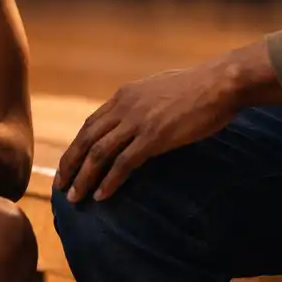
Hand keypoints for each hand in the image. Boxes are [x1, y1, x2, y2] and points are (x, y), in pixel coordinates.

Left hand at [54, 57, 271, 202]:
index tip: (68, 166)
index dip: (76, 147)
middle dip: (70, 164)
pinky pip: (123, 163)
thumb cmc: (197, 88)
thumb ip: (142, 105)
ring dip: (84, 177)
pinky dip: (109, 181)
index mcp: (124, 96)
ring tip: (75, 198)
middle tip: (61, 187)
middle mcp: (124, 107)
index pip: (90, 125)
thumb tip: (137, 122)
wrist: (220, 83)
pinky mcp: (154, 136)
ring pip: (99, 153)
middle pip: (86, 139)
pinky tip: (102, 195)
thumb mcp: (159, 91)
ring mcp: (138, 121)